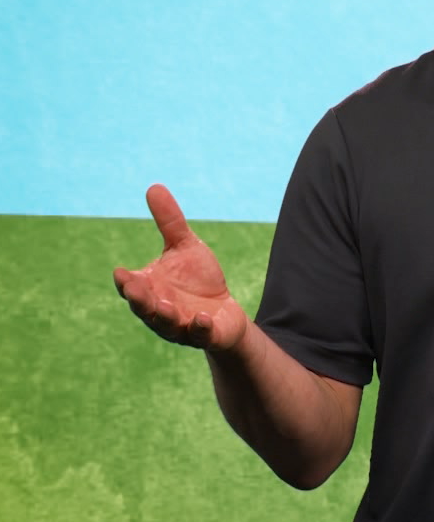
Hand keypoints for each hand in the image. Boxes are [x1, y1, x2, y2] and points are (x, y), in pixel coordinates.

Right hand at [112, 185, 246, 351]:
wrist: (225, 313)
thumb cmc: (198, 280)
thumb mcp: (185, 246)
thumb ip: (170, 222)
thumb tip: (154, 186)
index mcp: (149, 289)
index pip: (131, 287)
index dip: (125, 282)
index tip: (120, 271)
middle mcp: (159, 311)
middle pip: (144, 307)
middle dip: (139, 299)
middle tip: (135, 288)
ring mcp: (181, 326)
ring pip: (167, 324)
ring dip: (164, 316)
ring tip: (165, 305)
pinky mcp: (207, 335)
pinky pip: (201, 335)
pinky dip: (200, 328)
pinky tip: (202, 318)